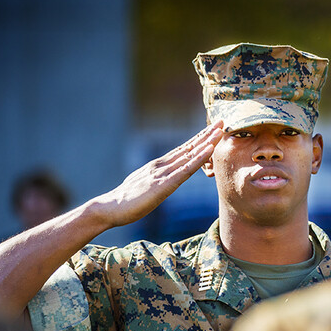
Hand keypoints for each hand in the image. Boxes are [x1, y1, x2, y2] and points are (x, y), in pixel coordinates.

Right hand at [94, 121, 223, 227]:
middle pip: (188, 147)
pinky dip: (199, 158)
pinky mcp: (164, 184)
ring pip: (189, 155)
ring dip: (206, 142)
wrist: (109, 208)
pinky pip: (186, 170)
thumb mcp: (146, 186)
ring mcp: (163, 173)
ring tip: (219, 131)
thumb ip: (157, 180)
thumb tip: (165, 180)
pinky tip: (210, 150)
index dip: (198, 139)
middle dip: (206, 134)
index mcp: (158, 166)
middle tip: (221, 121)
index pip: (182, 149)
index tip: (211, 129)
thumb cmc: (126, 201)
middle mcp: (161, 165)